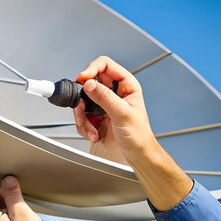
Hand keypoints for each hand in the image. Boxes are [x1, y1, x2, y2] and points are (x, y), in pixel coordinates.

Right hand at [74, 55, 192, 210]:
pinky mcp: (96, 115)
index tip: (83, 79)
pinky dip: (83, 125)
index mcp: (126, 85)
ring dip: (82, 115)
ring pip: (82, 100)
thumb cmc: (139, 136)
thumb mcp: (122, 114)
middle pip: (89, 82)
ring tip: (90, 127)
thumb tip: (90, 84)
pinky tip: (93, 133)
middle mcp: (114, 91)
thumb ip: (105, 97)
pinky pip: (81, 114)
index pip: (105, 65)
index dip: (92, 69)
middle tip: (82, 108)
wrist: (137, 155)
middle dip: (83, 98)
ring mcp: (104, 103)